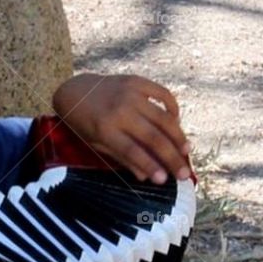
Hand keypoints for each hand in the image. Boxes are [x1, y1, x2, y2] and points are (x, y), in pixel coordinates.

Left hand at [52, 73, 191, 183]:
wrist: (75, 91)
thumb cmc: (84, 123)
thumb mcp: (96, 144)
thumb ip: (121, 158)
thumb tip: (146, 177)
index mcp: (105, 129)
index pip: (133, 151)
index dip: (150, 166)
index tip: (165, 180)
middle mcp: (120, 110)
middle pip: (153, 137)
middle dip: (171, 157)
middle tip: (184, 173)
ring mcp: (130, 93)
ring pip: (163, 117)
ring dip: (178, 136)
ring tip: (187, 151)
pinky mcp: (137, 81)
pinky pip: (163, 94)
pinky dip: (173, 108)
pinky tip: (176, 122)